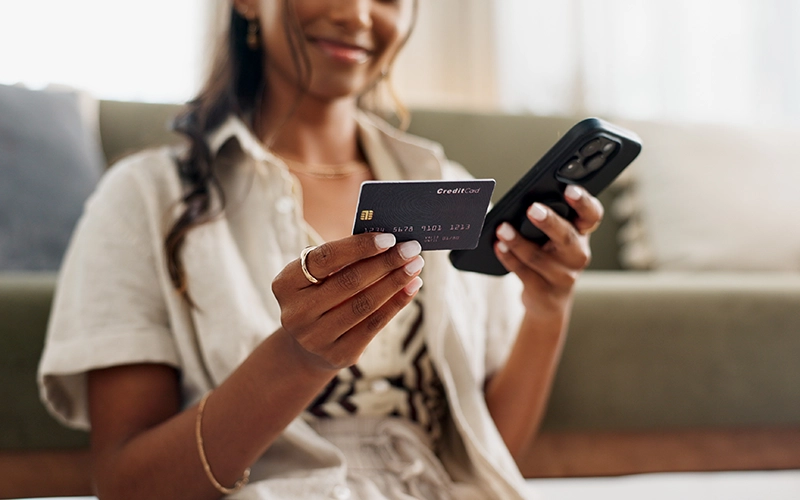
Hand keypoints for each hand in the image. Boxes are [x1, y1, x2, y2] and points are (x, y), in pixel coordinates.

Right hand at [271, 233, 423, 371]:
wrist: (306, 347)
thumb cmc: (319, 296)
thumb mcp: (318, 277)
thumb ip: (343, 260)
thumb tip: (388, 243)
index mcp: (285, 284)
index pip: (326, 258)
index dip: (359, 246)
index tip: (390, 238)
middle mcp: (296, 313)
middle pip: (349, 282)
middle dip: (385, 262)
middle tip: (411, 248)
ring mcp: (316, 338)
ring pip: (365, 304)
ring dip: (396, 282)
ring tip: (415, 266)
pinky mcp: (338, 355)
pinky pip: (374, 325)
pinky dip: (397, 304)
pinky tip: (411, 288)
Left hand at [493, 185, 603, 313]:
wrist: (549, 299)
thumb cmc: (550, 256)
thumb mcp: (555, 237)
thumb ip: (548, 219)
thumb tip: (520, 203)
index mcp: (582, 233)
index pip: (591, 215)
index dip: (583, 202)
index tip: (570, 190)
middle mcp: (578, 254)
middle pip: (566, 237)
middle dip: (549, 222)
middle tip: (533, 209)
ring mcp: (564, 276)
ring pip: (539, 257)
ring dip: (518, 242)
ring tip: (502, 229)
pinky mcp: (544, 291)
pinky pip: (524, 273)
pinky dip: (508, 258)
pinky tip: (498, 246)